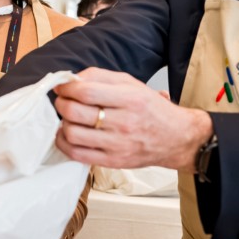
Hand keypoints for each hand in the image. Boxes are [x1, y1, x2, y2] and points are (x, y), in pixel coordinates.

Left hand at [51, 68, 210, 171]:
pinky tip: (69, 135)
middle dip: (62, 103)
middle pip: (75, 112)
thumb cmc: (152, 110)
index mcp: (129, 99)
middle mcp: (123, 123)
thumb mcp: (132, 84)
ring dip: (63, 123)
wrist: (176, 138)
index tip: (62, 87)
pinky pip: (77, 154)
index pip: (86, 92)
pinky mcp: (112, 161)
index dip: (67, 88)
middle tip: (64, 101)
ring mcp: (117, 145)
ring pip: (72, 133)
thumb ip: (101, 77)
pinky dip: (65, 143)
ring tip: (70, 118)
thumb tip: (72, 79)